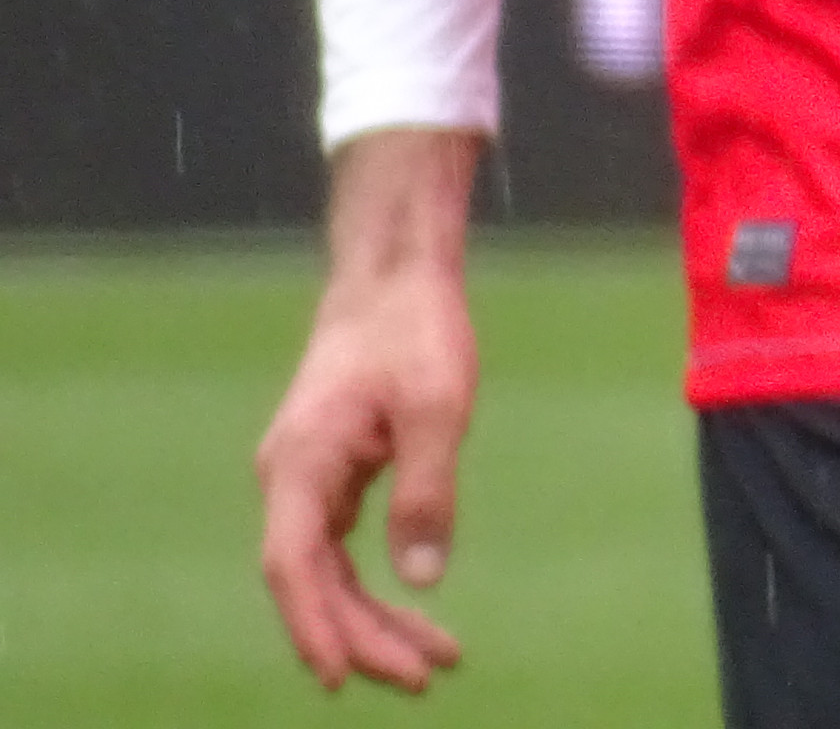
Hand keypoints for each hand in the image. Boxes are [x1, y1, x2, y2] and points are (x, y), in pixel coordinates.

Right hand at [258, 128, 487, 694]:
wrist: (395, 272)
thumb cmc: (415, 329)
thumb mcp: (436, 407)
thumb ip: (427, 492)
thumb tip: (425, 577)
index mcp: (298, 465)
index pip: (293, 567)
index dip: (314, 626)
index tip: (343, 678)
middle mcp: (290, 479)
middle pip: (313, 581)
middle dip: (363, 635)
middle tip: (424, 678)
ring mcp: (308, 478)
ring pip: (330, 570)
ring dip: (375, 616)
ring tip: (436, 657)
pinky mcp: (333, 472)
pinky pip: (343, 547)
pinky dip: (376, 581)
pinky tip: (412, 608)